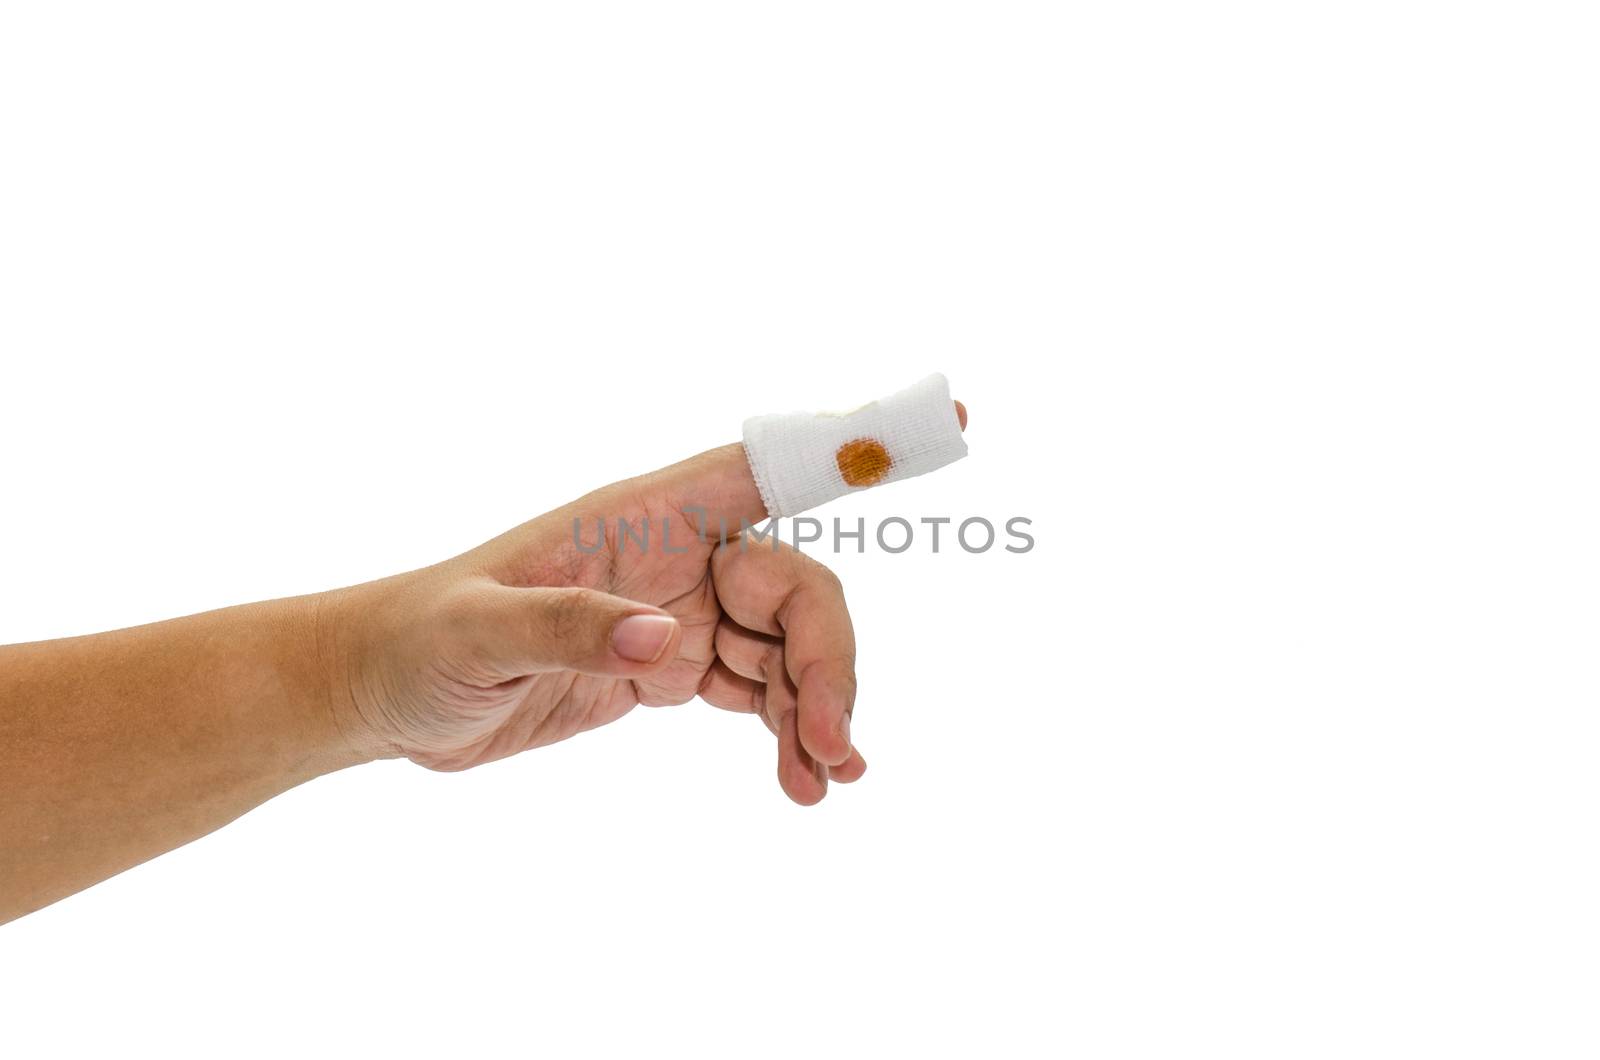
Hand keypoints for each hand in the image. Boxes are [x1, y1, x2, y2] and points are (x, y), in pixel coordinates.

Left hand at [323, 410, 958, 803]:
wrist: (384, 695)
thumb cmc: (416, 640)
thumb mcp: (473, 633)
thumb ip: (564, 627)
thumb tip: (663, 643)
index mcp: (641, 516)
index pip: (766, 465)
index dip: (855, 443)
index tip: (946, 425)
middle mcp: (675, 554)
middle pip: (798, 587)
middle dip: (831, 661)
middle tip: (835, 746)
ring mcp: (677, 612)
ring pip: (789, 647)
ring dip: (819, 708)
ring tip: (827, 780)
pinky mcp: (666, 669)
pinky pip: (756, 692)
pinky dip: (787, 731)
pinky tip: (801, 781)